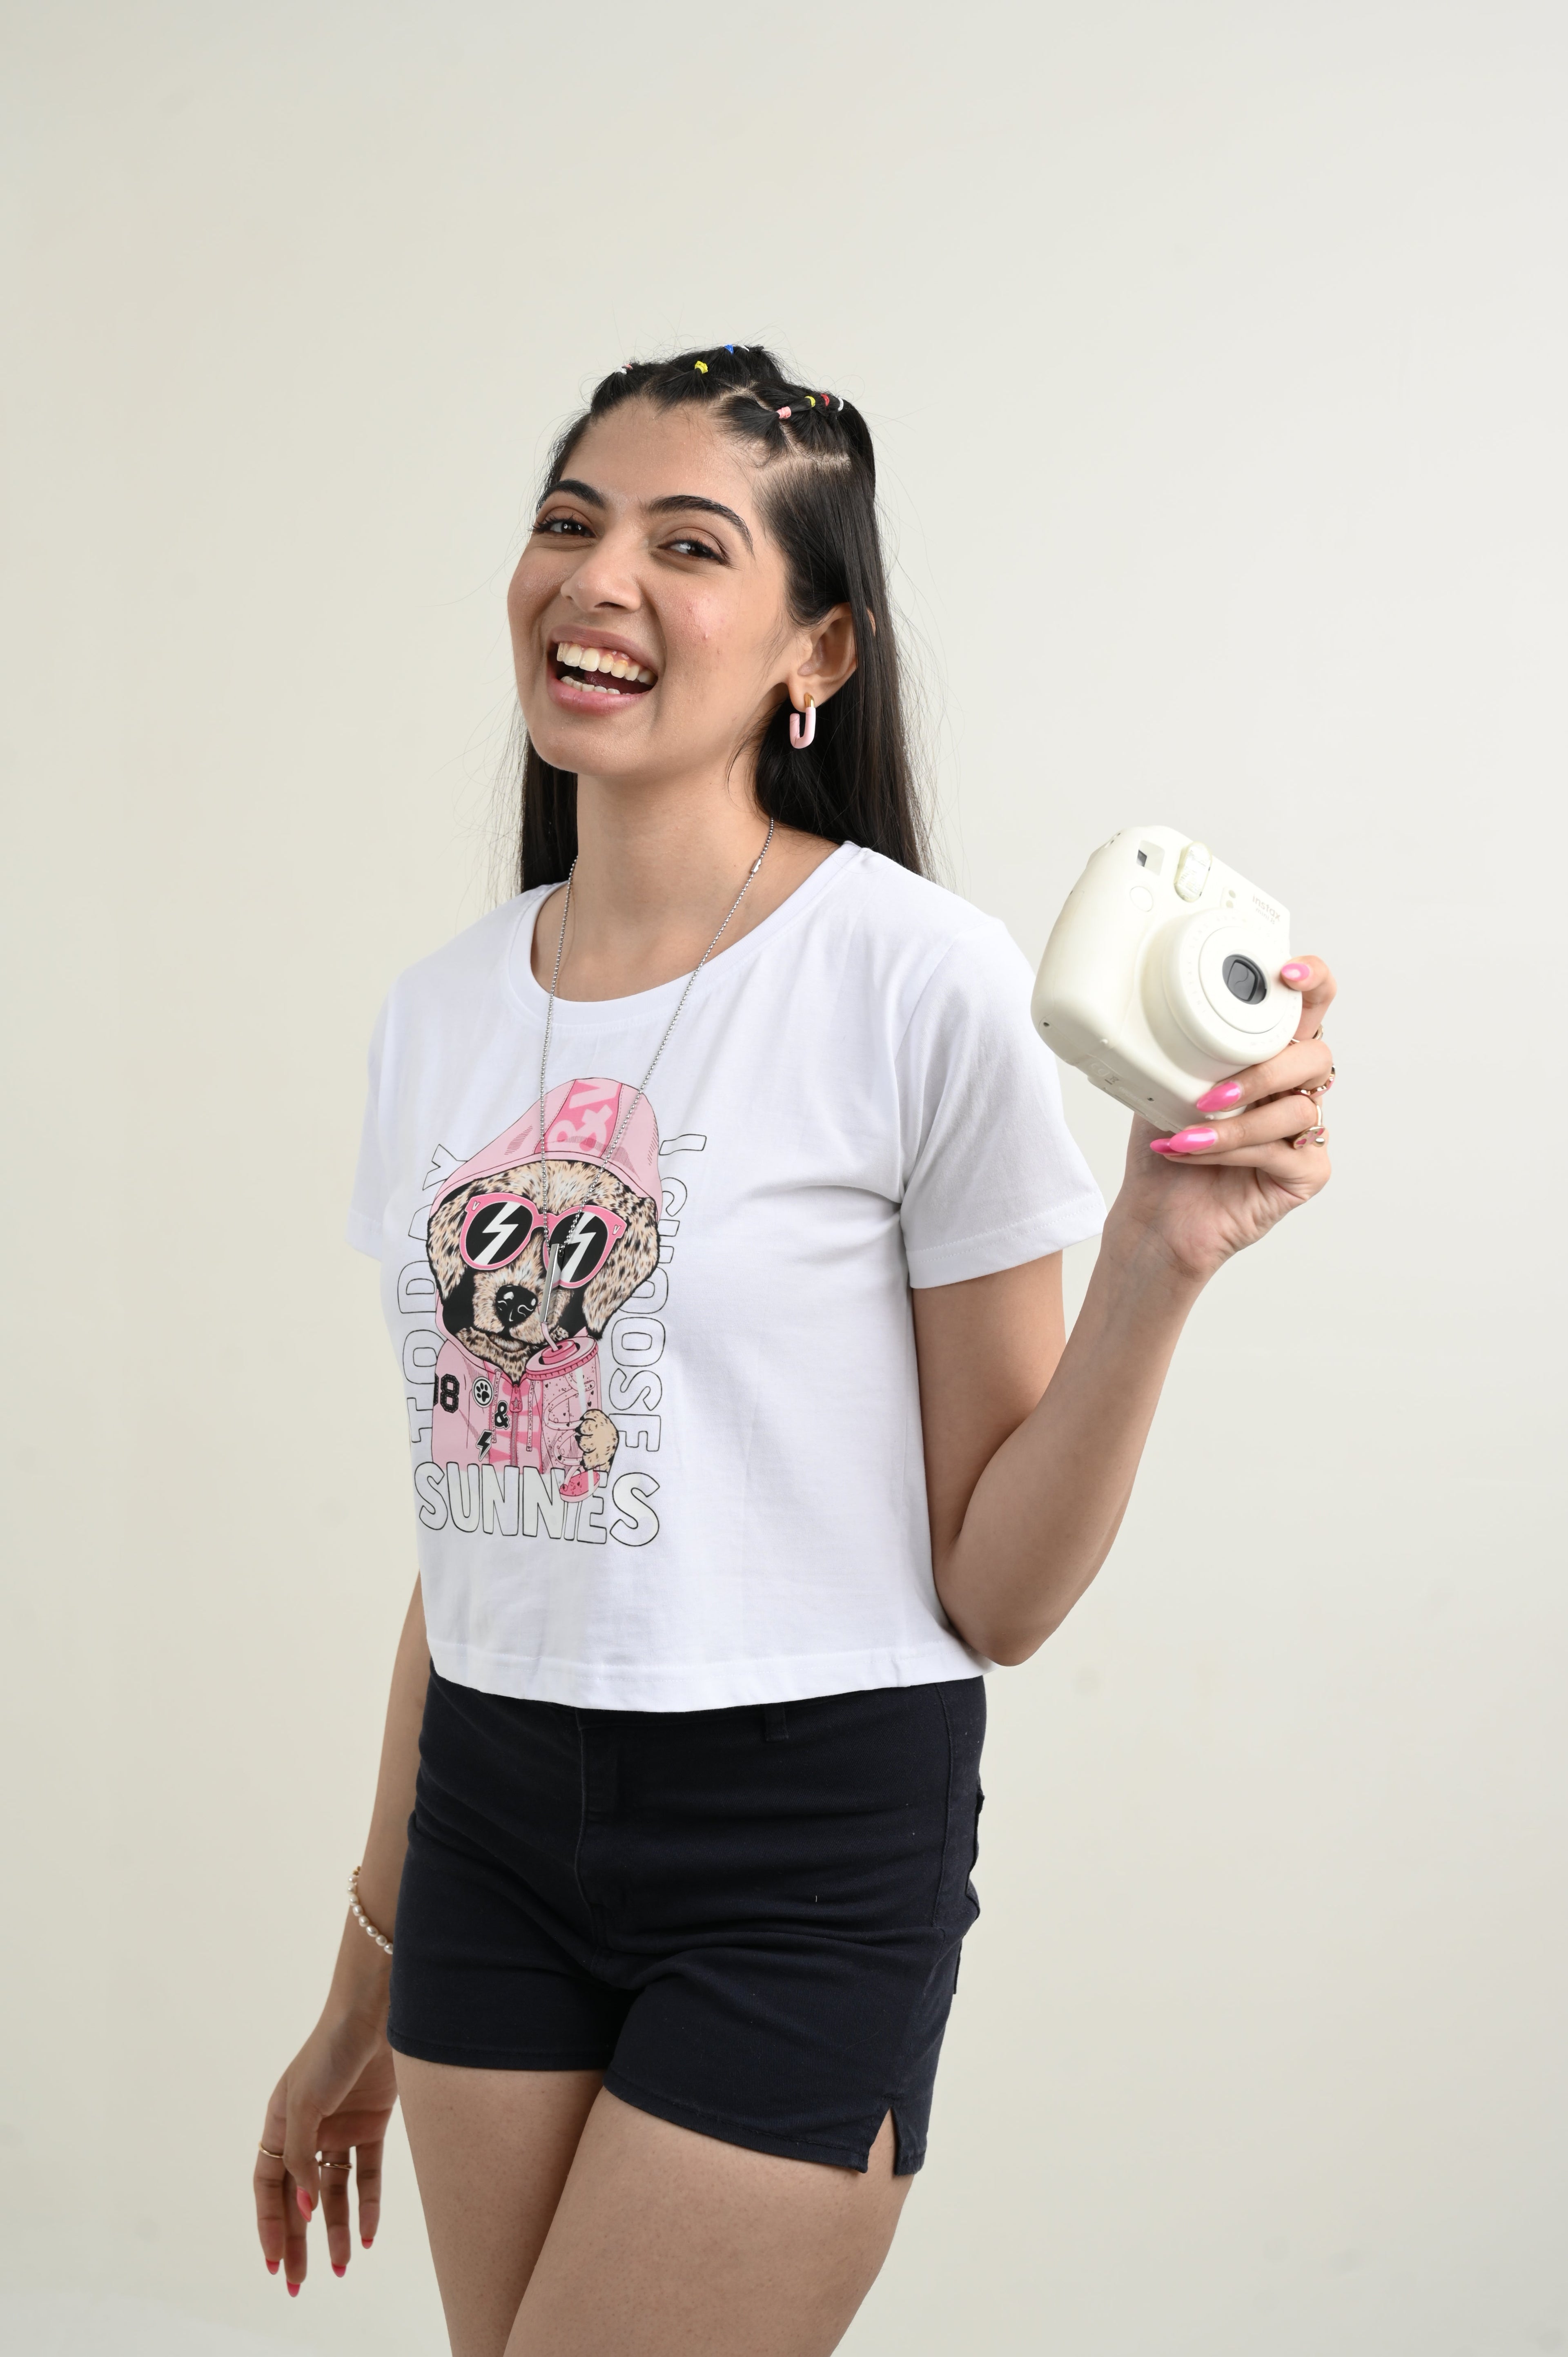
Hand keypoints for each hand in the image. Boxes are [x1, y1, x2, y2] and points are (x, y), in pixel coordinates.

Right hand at [254, 2008, 397, 2296]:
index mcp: (279, 2123)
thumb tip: (308, 2207)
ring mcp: (340, 2126)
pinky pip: (367, 2172)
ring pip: (334, 2190)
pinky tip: (367, 2235)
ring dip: (335, 2228)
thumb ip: (302, 2157)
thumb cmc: (330, 2051)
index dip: (269, 2223)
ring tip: (340, 2267)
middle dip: (299, 2239)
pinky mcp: (373, 2121)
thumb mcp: (305, 2105)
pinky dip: (368, 2204)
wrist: (376, 2011)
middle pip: (299, 2195)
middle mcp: (308, 2129)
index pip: (268, 2185)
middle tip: (300, 2283)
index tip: (274, 2262)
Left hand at [1107, 955, 1336, 1283]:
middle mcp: (1295, 1088)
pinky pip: (1283, 1151)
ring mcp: (1306, 1131)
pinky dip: (1233, 1152)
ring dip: (1234, 1124)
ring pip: (1296, 1109)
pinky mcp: (1307, 1173)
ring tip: (1186, 1134)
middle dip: (1264, 1072)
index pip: (1310, 1005)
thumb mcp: (1164, 1084)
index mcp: (1270, 1054)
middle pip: (1316, 1057)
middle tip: (1212, 1095)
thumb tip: (1159, 1008)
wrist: (1156, 1214)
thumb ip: (1181, 1046)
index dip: (1311, 981)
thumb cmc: (1166, 1145)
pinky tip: (1193, 1154)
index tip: (1285, 973)